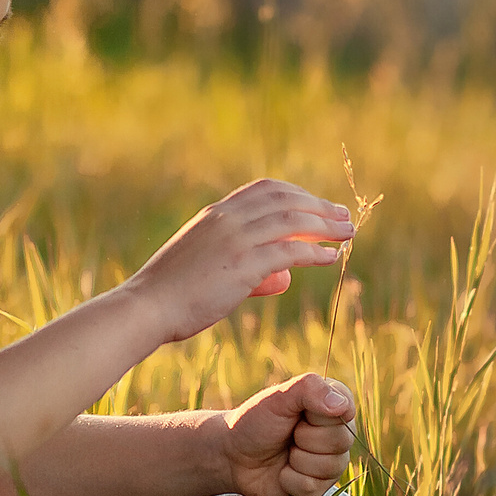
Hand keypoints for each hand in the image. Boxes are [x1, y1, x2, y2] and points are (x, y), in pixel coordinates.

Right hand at [124, 179, 354, 345]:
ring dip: (326, 226)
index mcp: (216, 213)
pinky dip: (316, 253)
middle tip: (344, 216)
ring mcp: (236, 239)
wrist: (147, 306)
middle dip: (320, 206)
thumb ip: (241, 261)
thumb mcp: (203, 262)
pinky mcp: (243, 264)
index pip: (266, 189)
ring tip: (348, 233)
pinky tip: (331, 258)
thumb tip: (281, 276)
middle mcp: (228, 219)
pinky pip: (290, 252)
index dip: (298, 194)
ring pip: (293, 222)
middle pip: (287, 200)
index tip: (319, 205)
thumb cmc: (172, 293)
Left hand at [223, 373, 356, 495]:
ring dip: (297, 461)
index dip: (318, 416)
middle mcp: (338, 433)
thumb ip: (310, 389)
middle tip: (288, 434)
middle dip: (304, 439)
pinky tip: (282, 472)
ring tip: (285, 453)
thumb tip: (342, 406)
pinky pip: (314, 488)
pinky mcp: (319, 487)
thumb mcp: (278, 397)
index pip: (346, 410)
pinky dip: (290, 480)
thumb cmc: (256, 421)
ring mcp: (331, 462)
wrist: (233, 456)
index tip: (298, 413)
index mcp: (333, 404)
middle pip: (340, 441)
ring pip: (331, 468)